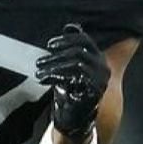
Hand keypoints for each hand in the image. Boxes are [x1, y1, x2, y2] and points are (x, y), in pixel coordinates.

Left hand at [36, 24, 108, 140]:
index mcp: (98, 59)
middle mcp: (103, 68)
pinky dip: (57, 77)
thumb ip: (71, 49)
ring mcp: (100, 81)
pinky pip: (75, 78)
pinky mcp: (94, 92)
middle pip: (78, 52)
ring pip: (76, 63)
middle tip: (40, 62)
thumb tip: (71, 26)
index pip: (85, 40)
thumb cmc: (71, 90)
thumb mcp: (70, 67)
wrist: (76, 117)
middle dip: (56, 56)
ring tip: (40, 72)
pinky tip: (45, 79)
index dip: (66, 40)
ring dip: (54, 66)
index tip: (50, 45)